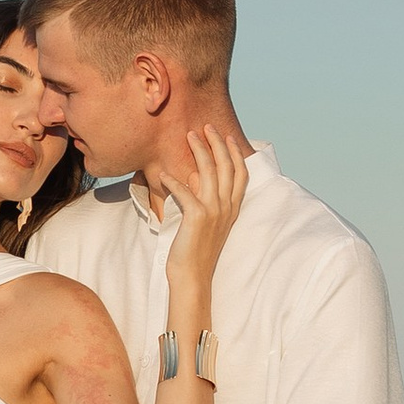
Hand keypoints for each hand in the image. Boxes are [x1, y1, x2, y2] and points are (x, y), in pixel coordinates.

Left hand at [164, 127, 248, 298]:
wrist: (192, 277)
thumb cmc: (195, 250)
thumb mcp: (204, 222)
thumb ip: (204, 199)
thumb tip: (196, 177)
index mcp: (232, 208)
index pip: (240, 174)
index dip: (234, 153)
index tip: (226, 136)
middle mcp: (227, 207)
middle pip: (226, 166)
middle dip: (217, 143)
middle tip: (206, 126)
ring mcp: (214, 212)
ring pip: (209, 172)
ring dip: (199, 151)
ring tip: (188, 136)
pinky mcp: (197, 218)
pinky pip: (186, 192)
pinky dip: (174, 181)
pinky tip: (163, 173)